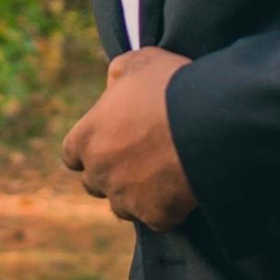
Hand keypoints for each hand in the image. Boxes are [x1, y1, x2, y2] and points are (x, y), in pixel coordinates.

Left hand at [60, 46, 197, 231]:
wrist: (207, 121)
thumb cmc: (169, 86)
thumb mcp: (137, 62)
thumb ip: (117, 75)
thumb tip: (113, 87)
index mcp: (87, 138)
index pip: (72, 155)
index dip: (89, 149)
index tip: (106, 144)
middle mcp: (99, 173)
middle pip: (94, 183)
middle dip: (110, 173)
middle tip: (137, 159)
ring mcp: (126, 198)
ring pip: (122, 206)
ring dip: (134, 195)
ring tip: (159, 176)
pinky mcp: (156, 216)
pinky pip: (156, 218)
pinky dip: (166, 208)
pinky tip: (180, 189)